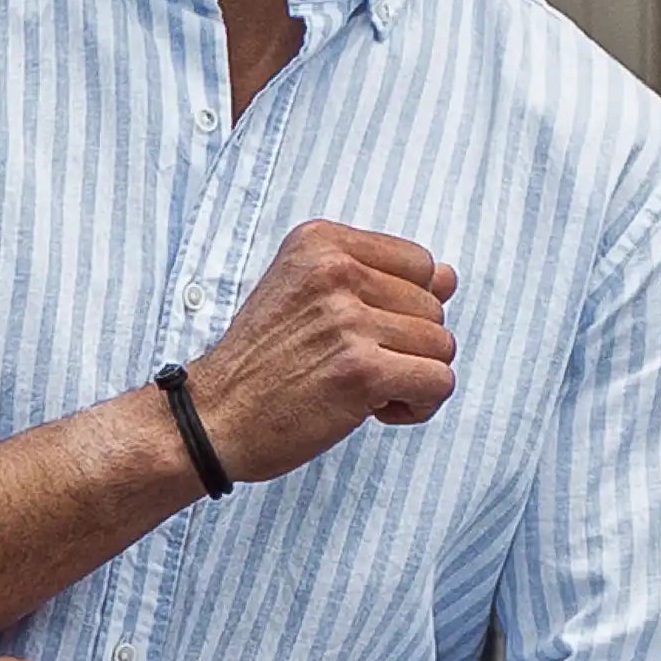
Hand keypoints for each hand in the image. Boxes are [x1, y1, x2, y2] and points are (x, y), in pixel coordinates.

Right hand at [182, 220, 456, 483]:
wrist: (210, 419)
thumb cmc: (259, 366)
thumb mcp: (307, 299)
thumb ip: (377, 281)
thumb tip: (450, 277)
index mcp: (321, 241)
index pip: (421, 263)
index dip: (403, 308)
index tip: (361, 335)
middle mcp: (335, 271)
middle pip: (435, 307)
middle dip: (408, 347)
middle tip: (354, 369)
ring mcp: (348, 320)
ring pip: (442, 347)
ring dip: (412, 379)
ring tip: (363, 392)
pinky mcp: (361, 370)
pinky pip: (439, 382)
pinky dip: (418, 406)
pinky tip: (376, 411)